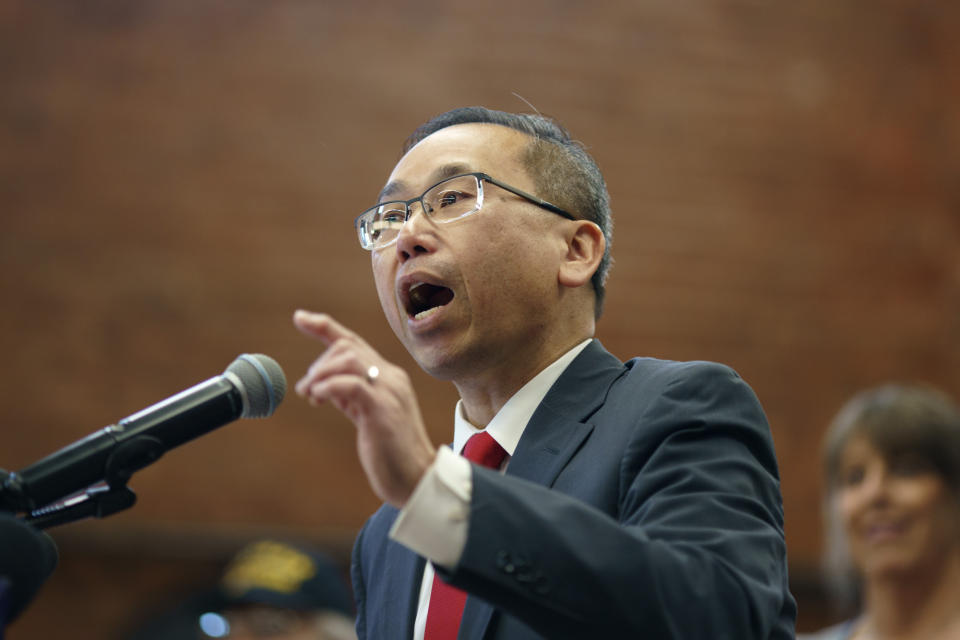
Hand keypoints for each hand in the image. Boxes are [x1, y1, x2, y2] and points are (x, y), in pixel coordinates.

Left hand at [293, 310, 436, 507]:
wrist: (416, 480)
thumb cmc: (391, 453)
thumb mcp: (368, 416)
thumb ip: (351, 397)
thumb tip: (324, 385)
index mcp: (388, 377)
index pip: (354, 341)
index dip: (324, 326)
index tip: (300, 318)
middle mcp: (391, 378)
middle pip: (347, 346)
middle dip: (318, 362)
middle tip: (306, 391)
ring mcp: (389, 392)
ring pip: (349, 359)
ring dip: (320, 374)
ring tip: (310, 396)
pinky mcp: (382, 410)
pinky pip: (351, 384)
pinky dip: (327, 387)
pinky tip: (317, 400)